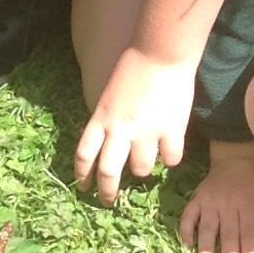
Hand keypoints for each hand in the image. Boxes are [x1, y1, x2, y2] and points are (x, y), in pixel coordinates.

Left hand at [73, 49, 194, 205]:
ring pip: (141, 170)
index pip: (84, 155)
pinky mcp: (171, 131)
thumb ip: (108, 119)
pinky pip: (171, 159)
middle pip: (108, 172)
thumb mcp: (110, 94)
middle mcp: (120, 129)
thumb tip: (110, 142)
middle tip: (109, 200)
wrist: (161, 52)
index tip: (83, 186)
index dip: (82, 175)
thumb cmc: (135, 66)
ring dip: (143, 170)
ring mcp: (146, 132)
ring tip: (147, 162)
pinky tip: (170, 150)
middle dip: (107, 192)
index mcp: (101, 117)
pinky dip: (170, 158)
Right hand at [178, 143, 253, 252]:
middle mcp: (229, 206)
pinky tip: (187, 245)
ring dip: (206, 249)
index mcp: (250, 206)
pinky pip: (189, 216)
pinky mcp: (197, 200)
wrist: (236, 159)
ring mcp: (210, 203)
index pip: (250, 234)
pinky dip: (186, 230)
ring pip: (208, 229)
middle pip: (230, 236)